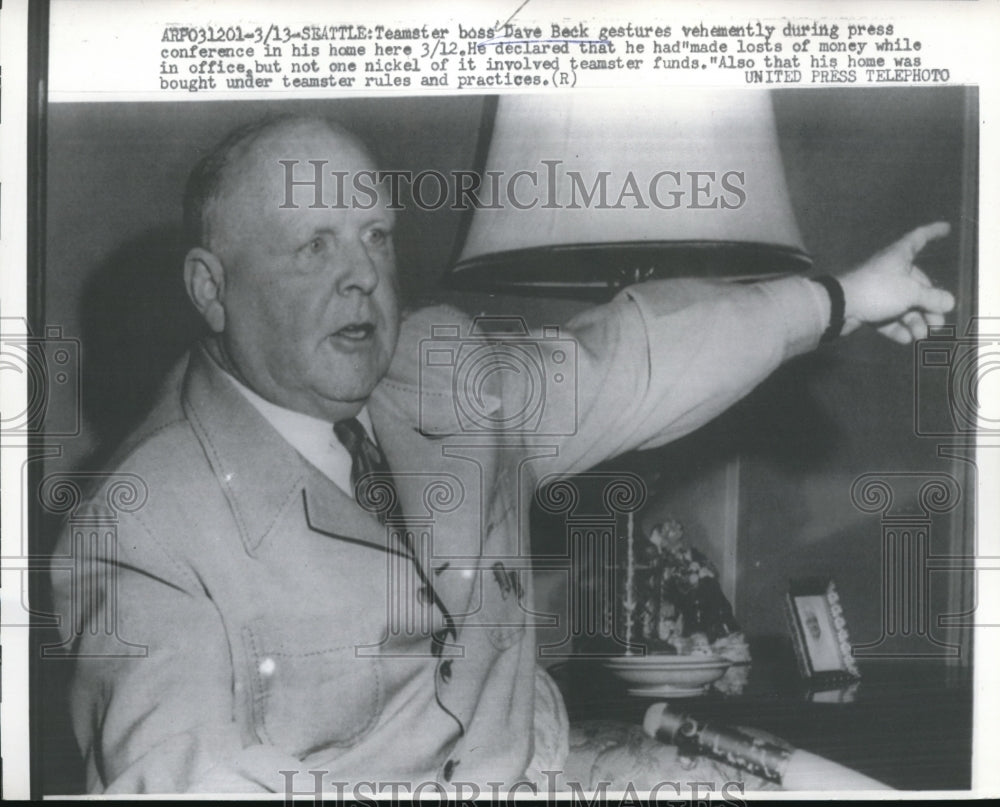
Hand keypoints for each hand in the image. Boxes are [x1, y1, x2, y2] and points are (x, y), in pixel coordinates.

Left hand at [837, 222, 955, 343]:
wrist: (838, 306)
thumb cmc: (878, 290)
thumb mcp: (911, 293)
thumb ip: (932, 298)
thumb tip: (949, 302)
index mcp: (899, 256)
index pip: (919, 238)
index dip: (933, 232)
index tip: (946, 227)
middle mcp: (890, 270)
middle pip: (917, 285)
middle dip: (929, 307)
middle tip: (938, 327)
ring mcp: (878, 289)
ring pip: (903, 305)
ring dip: (915, 322)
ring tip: (922, 337)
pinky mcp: (867, 307)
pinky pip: (887, 317)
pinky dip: (896, 327)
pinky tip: (906, 340)